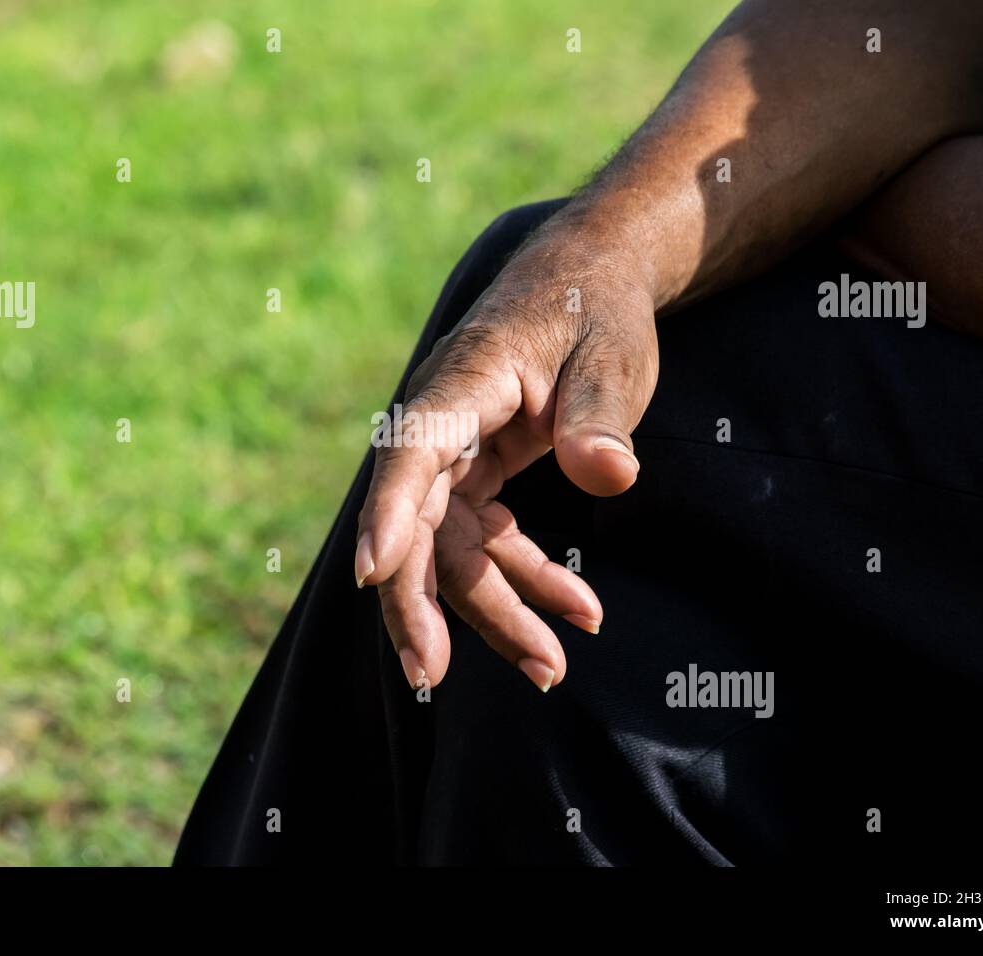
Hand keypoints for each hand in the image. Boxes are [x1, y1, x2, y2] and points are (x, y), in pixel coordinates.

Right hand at [356, 207, 659, 691]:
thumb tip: (606, 476)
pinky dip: (525, 580)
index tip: (371, 571)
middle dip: (422, 602)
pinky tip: (577, 612)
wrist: (590, 277)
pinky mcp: (476, 472)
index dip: (389, 512)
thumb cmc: (597, 308)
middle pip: (415, 523)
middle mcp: (442, 423)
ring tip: (552, 669)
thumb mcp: (612, 355)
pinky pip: (485, 540)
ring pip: (451, 548)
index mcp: (464, 382)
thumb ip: (601, 415)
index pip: (412, 451)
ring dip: (495, 610)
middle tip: (433, 676)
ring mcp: (454, 452)